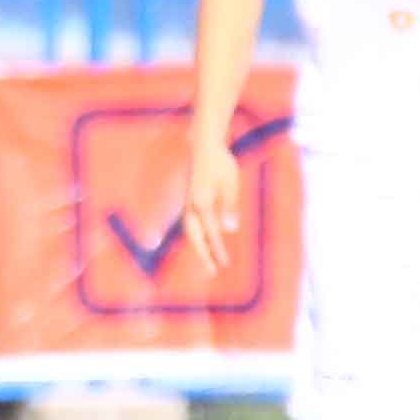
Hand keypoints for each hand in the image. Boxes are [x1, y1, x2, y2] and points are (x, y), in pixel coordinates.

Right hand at [175, 137, 247, 274]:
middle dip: (203, 255)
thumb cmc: (221, 164)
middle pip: (194, 237)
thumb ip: (229, 207)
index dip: (217, 249)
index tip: (224, 263)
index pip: (211, 232)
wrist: (204, 147)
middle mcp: (191, 206)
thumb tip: (229, 230)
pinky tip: (207, 243)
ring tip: (209, 261)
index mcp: (201, 202)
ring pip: (190, 232)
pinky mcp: (190, 202)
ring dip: (199, 247)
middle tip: (212, 272)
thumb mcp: (230, 184)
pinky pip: (192, 225)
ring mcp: (189, 204)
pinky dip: (198, 237)